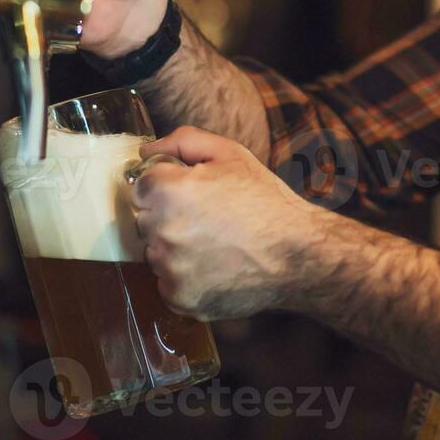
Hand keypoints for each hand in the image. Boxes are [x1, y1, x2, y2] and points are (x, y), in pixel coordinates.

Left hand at [131, 127, 322, 319]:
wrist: (298, 254)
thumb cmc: (265, 201)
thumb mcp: (231, 154)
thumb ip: (183, 141)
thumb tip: (146, 152)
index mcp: (170, 191)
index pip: (141, 186)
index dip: (167, 186)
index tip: (191, 194)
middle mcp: (163, 231)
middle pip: (145, 220)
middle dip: (168, 216)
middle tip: (207, 218)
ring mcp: (170, 268)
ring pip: (155, 253)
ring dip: (174, 248)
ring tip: (214, 244)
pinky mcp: (180, 298)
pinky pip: (167, 283)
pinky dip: (185, 277)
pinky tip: (214, 267)